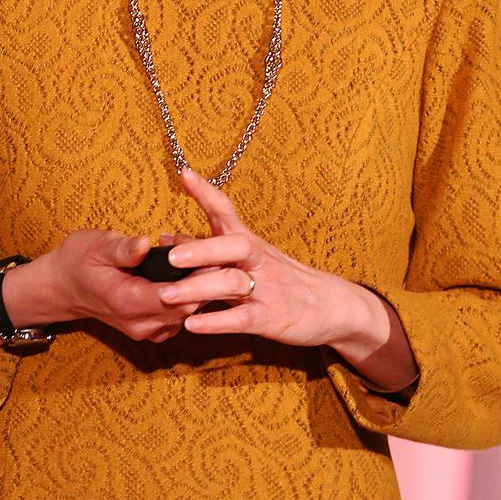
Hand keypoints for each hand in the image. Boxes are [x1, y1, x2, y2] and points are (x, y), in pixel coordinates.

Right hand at [48, 228, 204, 342]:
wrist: (63, 286)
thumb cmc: (79, 261)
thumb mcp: (98, 245)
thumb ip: (124, 248)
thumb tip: (145, 244)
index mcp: (128, 302)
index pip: (176, 298)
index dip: (198, 278)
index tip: (211, 254)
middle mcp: (139, 323)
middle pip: (189, 308)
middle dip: (202, 280)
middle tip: (208, 249)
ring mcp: (145, 330)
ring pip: (188, 315)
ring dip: (197, 288)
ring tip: (196, 256)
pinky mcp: (150, 328)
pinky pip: (179, 317)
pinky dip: (187, 298)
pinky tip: (185, 275)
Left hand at [157, 167, 367, 346]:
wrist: (333, 305)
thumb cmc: (283, 278)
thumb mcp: (250, 258)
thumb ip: (208, 249)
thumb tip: (166, 237)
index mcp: (249, 243)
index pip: (227, 211)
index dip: (206, 193)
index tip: (185, 174)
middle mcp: (258, 261)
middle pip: (232, 245)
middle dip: (201, 249)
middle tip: (170, 256)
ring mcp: (267, 289)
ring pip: (233, 283)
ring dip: (198, 288)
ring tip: (166, 296)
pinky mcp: (272, 318)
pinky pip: (242, 319)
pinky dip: (216, 322)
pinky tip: (192, 324)